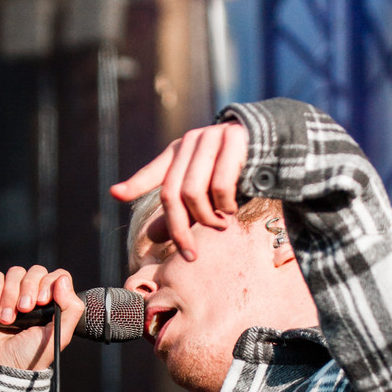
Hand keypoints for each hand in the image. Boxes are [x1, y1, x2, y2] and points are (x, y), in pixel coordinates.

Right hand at [0, 266, 83, 370]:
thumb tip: (63, 279)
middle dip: (29, 288)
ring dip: (10, 295)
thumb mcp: (58, 336)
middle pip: (35, 271)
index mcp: (50, 305)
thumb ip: (71, 309)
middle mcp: (31, 297)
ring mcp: (10, 295)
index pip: (55, 277)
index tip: (42, 301)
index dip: (49, 283)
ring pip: (15, 273)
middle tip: (24, 310)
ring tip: (7, 319)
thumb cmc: (29, 357)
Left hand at [110, 122, 248, 259]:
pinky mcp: (233, 141)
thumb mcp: (205, 191)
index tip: (116, 194)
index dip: (135, 184)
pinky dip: (225, 205)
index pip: (155, 171)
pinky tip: (231, 209)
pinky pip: (220, 185)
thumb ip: (179, 210)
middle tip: (189, 253)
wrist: (276, 145)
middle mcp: (192, 142)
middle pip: (171, 193)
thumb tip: (151, 236)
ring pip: (193, 191)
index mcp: (181, 151)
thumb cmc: (237, 172)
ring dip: (206, 218)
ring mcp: (212, 138)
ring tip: (219, 225)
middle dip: (178, 228)